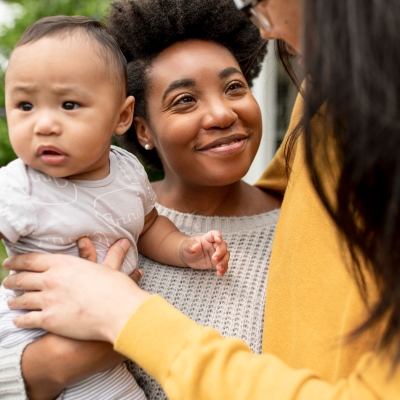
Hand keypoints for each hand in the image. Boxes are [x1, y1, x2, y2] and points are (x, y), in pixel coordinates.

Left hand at [21, 238, 136, 399]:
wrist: (118, 311)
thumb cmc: (116, 289)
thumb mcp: (111, 268)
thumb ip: (113, 254)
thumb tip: (124, 242)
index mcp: (64, 264)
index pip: (32, 260)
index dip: (17, 261)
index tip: (9, 263)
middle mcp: (51, 280)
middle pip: (22, 278)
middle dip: (11, 280)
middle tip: (7, 281)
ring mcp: (48, 300)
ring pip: (22, 299)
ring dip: (14, 301)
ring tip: (10, 302)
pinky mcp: (49, 320)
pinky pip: (27, 319)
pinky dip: (20, 320)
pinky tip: (18, 321)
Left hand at [179, 230, 228, 275]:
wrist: (187, 257)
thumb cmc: (187, 248)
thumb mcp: (186, 246)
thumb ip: (190, 245)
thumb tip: (196, 246)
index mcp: (207, 238)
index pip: (214, 234)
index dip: (218, 235)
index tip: (218, 239)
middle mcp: (214, 245)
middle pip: (223, 245)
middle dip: (220, 252)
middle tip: (214, 259)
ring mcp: (217, 254)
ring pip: (226, 255)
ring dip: (224, 261)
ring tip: (218, 268)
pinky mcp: (217, 262)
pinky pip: (224, 265)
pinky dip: (223, 269)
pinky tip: (219, 273)